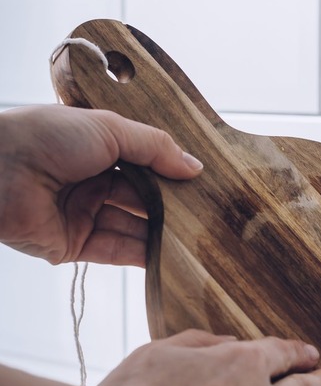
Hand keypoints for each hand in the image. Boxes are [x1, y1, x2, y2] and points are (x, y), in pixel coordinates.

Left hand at [0, 104, 202, 265]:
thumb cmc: (46, 137)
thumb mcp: (109, 129)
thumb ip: (155, 147)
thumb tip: (195, 167)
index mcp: (98, 148)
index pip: (146, 164)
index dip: (172, 174)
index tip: (204, 184)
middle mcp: (92, 181)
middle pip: (143, 199)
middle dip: (173, 207)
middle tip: (209, 216)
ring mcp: (84, 214)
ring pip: (134, 227)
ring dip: (164, 233)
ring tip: (199, 239)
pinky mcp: (75, 245)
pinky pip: (117, 250)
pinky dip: (144, 255)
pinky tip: (173, 256)